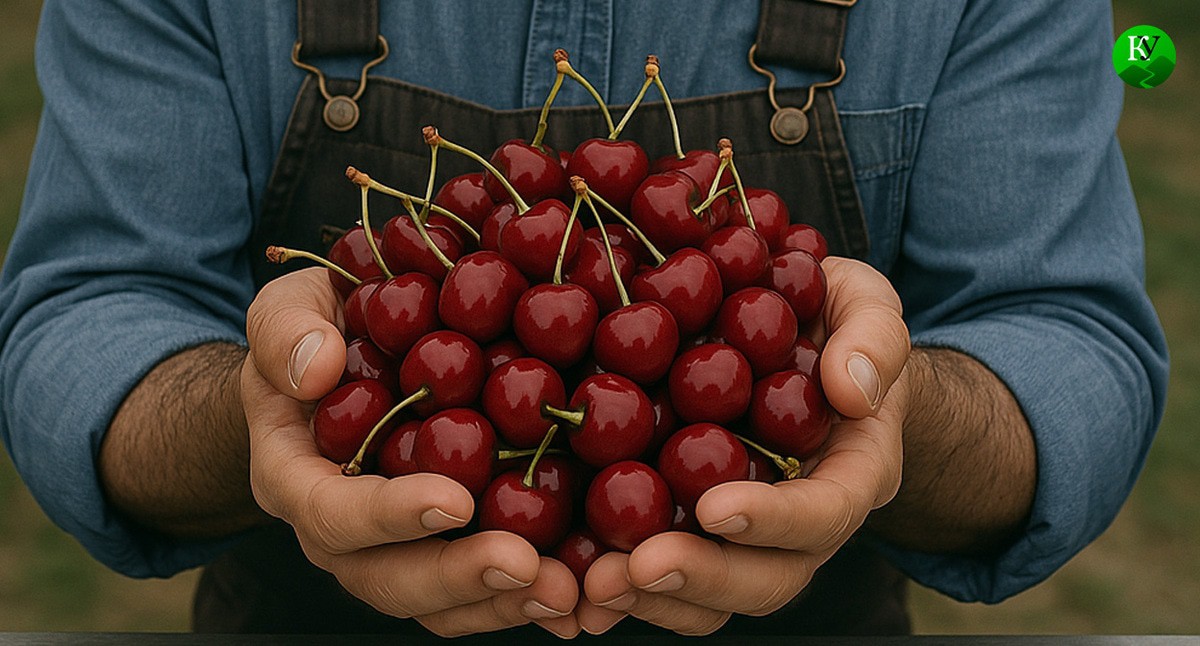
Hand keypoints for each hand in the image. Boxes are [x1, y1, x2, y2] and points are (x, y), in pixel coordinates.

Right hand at [242, 267, 579, 637]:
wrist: (338, 360)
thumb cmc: (314, 329)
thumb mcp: (287, 307)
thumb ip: (287, 331)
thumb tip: (318, 368)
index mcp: (295, 476)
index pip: (332, 513)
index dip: (389, 515)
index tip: (454, 501)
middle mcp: (340, 531)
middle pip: (388, 578)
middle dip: (458, 576)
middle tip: (524, 565)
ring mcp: (393, 548)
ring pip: (438, 601)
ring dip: (501, 601)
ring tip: (565, 591)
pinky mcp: (445, 546)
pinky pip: (478, 589)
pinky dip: (524, 593)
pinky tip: (579, 591)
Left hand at [577, 257, 910, 634]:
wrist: (803, 346)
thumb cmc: (836, 323)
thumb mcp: (867, 307)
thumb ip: (872, 337)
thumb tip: (851, 389)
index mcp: (852, 474)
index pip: (824, 512)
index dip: (774, 520)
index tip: (714, 508)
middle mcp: (801, 523)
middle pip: (766, 579)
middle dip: (703, 578)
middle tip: (637, 567)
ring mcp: (746, 537)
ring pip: (710, 596)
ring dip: (653, 600)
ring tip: (593, 584)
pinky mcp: (692, 530)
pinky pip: (664, 578)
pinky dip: (623, 588)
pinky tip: (571, 577)